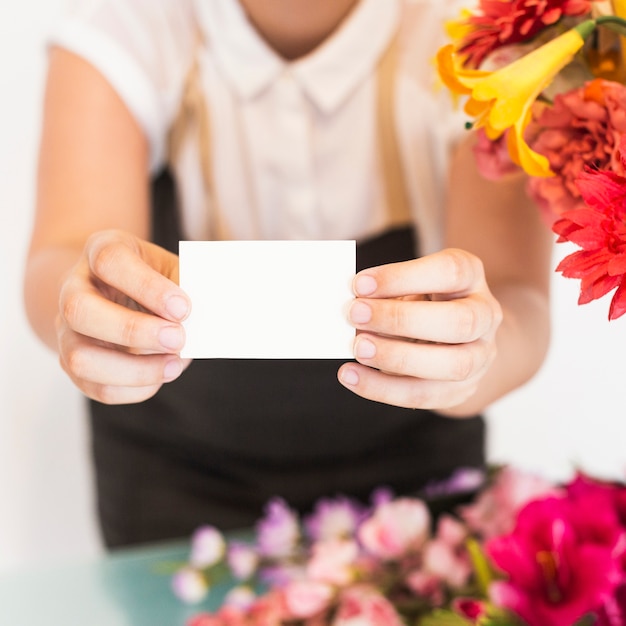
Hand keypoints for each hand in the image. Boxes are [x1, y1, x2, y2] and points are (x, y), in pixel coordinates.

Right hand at [56, 230, 191, 403]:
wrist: (119, 293)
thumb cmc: (155, 279)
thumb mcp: (172, 268)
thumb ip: (187, 287)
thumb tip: (206, 320)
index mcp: (100, 250)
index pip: (110, 261)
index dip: (147, 287)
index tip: (183, 307)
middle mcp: (73, 288)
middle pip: (79, 310)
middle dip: (133, 330)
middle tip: (178, 338)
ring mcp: (67, 329)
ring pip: (80, 358)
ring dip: (134, 369)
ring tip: (175, 363)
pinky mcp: (74, 363)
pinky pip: (98, 387)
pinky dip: (136, 388)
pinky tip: (164, 374)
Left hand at [337, 248, 502, 410]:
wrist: (457, 338)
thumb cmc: (424, 301)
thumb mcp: (411, 284)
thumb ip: (387, 292)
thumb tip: (352, 307)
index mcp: (471, 277)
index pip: (449, 271)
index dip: (403, 277)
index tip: (361, 283)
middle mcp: (485, 316)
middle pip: (458, 321)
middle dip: (401, 319)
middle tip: (355, 314)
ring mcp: (480, 357)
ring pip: (452, 365)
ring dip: (397, 357)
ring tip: (357, 349)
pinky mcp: (463, 389)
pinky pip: (425, 395)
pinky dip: (383, 388)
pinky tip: (352, 376)